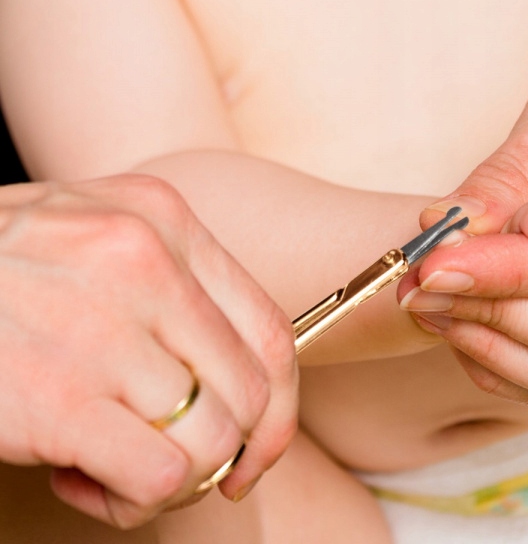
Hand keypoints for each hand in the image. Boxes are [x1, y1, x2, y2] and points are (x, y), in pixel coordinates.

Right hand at [0, 175, 297, 528]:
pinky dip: (131, 498)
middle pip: (250, 390)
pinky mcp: (57, 397)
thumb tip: (234, 370)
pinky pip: (157, 476)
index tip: (259, 446)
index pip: (270, 327)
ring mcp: (104, 327)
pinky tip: (82, 478)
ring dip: (174, 479)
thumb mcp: (94, 231)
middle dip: (230, 451)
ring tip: (117, 467)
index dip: (280, 405)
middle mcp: (147, 262)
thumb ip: (167, 277)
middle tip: (182, 468)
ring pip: (212, 439)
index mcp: (164, 219)